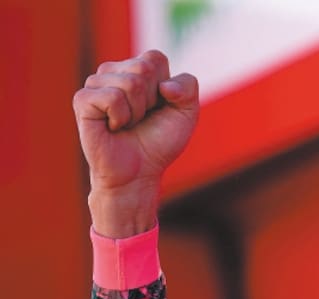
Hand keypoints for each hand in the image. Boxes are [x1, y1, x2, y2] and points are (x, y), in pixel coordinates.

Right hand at [72, 49, 198, 236]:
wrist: (139, 173)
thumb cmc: (160, 142)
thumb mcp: (187, 113)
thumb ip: (188, 86)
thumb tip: (164, 85)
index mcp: (135, 69)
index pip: (156, 58)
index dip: (166, 88)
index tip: (158, 107)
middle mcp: (113, 72)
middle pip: (144, 68)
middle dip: (152, 100)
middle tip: (141, 119)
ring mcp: (95, 84)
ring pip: (130, 83)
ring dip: (137, 112)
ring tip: (127, 124)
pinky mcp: (82, 100)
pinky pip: (112, 98)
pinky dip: (121, 118)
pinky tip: (114, 127)